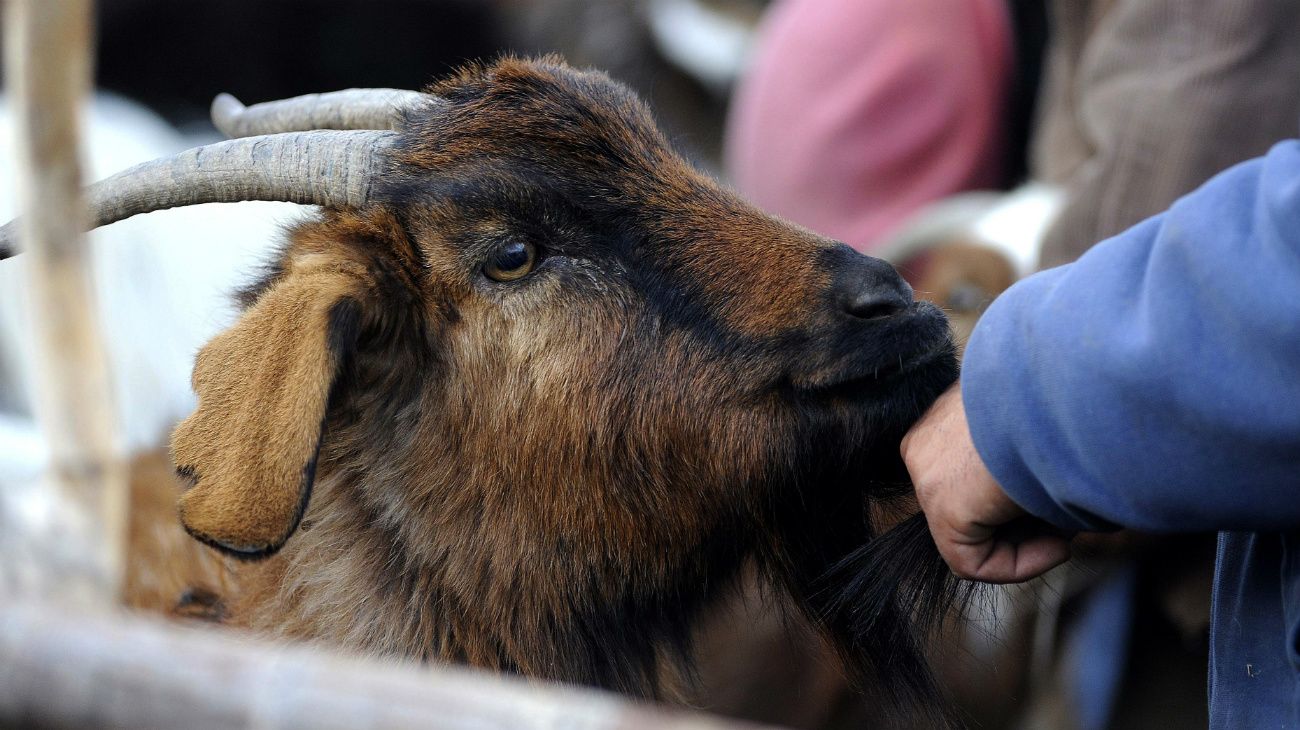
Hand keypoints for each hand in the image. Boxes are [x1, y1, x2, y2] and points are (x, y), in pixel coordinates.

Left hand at [901, 383, 1072, 582]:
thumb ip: (1025, 456)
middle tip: (1067, 514)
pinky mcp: (944, 506)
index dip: (1020, 497)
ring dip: (1028, 539)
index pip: (971, 476)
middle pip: (971, 506)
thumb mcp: (1037, 420)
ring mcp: (929, 473)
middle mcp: (928, 442)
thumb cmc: (1065, 400)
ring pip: (972, 534)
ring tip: (1067, 522)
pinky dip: (1019, 565)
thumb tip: (1047, 502)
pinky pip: (971, 562)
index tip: (1060, 491)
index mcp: (948, 415)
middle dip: (1024, 520)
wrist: (1063, 389)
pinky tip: (1058, 545)